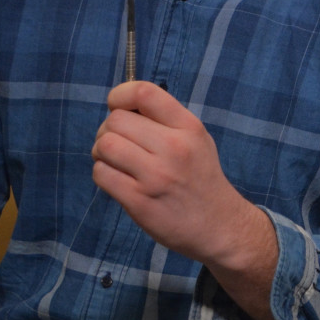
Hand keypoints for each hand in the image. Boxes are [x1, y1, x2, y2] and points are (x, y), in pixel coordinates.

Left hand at [91, 81, 259, 266]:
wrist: (219, 225)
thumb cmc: (201, 179)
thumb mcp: (197, 140)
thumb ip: (165, 121)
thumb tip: (120, 107)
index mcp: (189, 127)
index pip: (144, 93)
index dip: (120, 95)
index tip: (119, 108)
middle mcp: (174, 148)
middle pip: (115, 120)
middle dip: (107, 130)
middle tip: (119, 145)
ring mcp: (156, 175)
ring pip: (104, 145)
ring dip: (101, 153)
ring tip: (116, 162)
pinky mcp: (139, 200)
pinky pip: (101, 173)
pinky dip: (103, 174)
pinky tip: (118, 179)